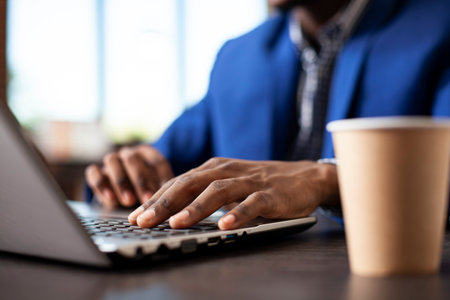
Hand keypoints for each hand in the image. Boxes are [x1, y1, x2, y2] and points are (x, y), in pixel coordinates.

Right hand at [85, 145, 173, 207]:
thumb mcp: (158, 188)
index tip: (162, 194)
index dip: (159, 177)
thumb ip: (163, 191)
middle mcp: (128, 153)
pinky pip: (94, 172)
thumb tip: (171, 203)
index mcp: (148, 153)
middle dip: (140, 180)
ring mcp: (112, 160)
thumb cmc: (148, 189)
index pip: (156, 161)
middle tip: (146, 199)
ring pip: (111, 161)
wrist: (125, 192)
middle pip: (132, 159)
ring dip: (121, 181)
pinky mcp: (96, 172)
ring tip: (129, 201)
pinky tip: (111, 199)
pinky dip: (101, 184)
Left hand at [128, 157, 339, 229]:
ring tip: (175, 223)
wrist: (304, 176)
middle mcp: (228, 171)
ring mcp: (250, 181)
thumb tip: (170, 210)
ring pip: (218, 192)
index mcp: (214, 169)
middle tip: (142, 221)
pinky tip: (225, 225)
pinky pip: (253, 203)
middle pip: (191, 184)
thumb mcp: (228, 184)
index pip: (178, 182)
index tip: (134, 216)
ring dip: (195, 208)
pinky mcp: (271, 194)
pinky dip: (238, 213)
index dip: (155, 199)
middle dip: (164, 202)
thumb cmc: (260, 183)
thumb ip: (203, 192)